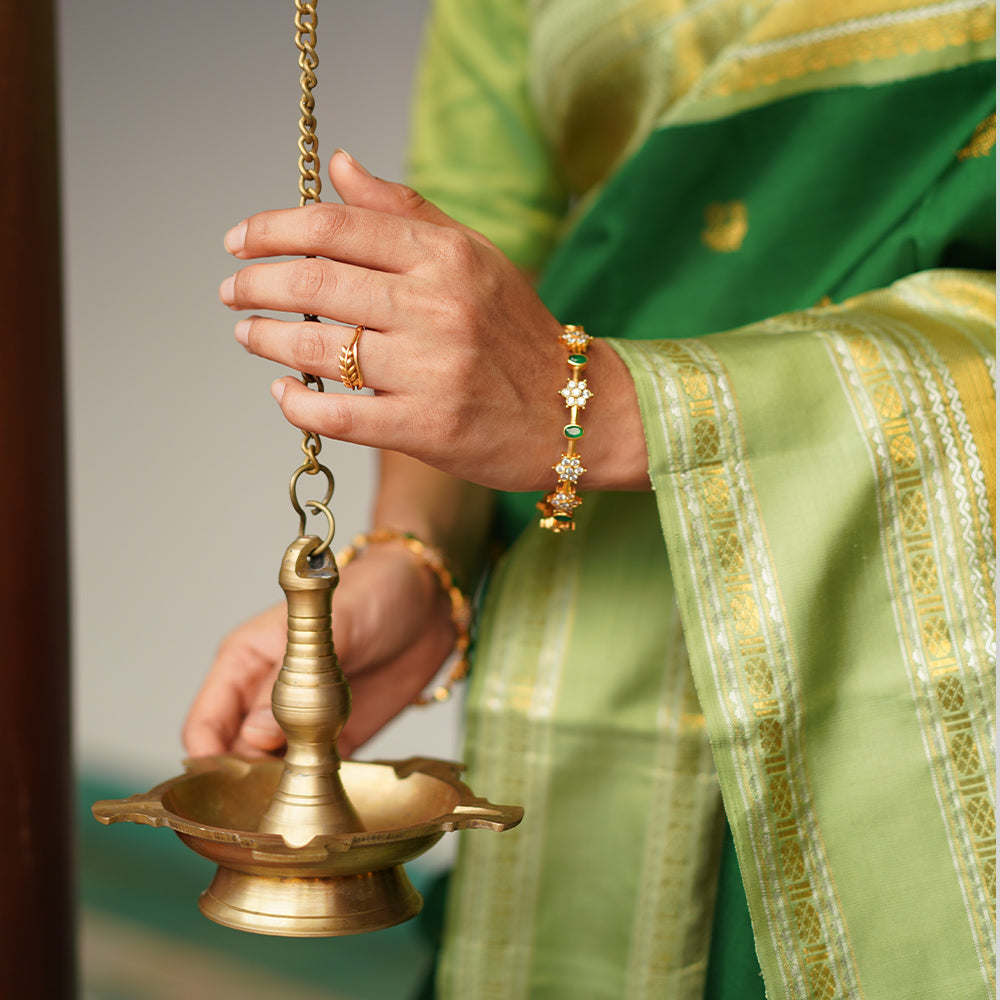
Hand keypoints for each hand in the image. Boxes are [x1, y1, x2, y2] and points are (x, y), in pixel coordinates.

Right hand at [182, 541, 455, 759]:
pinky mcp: (333, 739)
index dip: (209, 758)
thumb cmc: (375, 592)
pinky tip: (333, 781)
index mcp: (244, 661)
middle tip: (281, 783)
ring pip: (268, 773)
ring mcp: (296, 720)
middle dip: (248, 781)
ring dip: (281, 786)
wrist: (429, 603)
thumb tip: (256, 733)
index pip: (205, 724)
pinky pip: (311, 774)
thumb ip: (296, 673)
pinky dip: (316, 785)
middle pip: (232, 758)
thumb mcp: (338, 624)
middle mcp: (261, 697)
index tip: (235, 780)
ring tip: (310, 776)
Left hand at [220, 150, 647, 492]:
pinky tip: (283, 392)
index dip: (274, 229)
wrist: (572, 411)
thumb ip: (407, 210)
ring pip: (320, 349)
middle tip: (233, 291)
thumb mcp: (475, 256)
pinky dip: (298, 404)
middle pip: (317, 284)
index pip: (337, 227)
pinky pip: (339, 414)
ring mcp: (432, 370)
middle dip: (255, 284)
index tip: (240, 241)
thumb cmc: (518, 332)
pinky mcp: (427, 427)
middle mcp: (438, 307)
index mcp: (447, 256)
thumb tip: (342, 167)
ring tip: (248, 335)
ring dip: (267, 340)